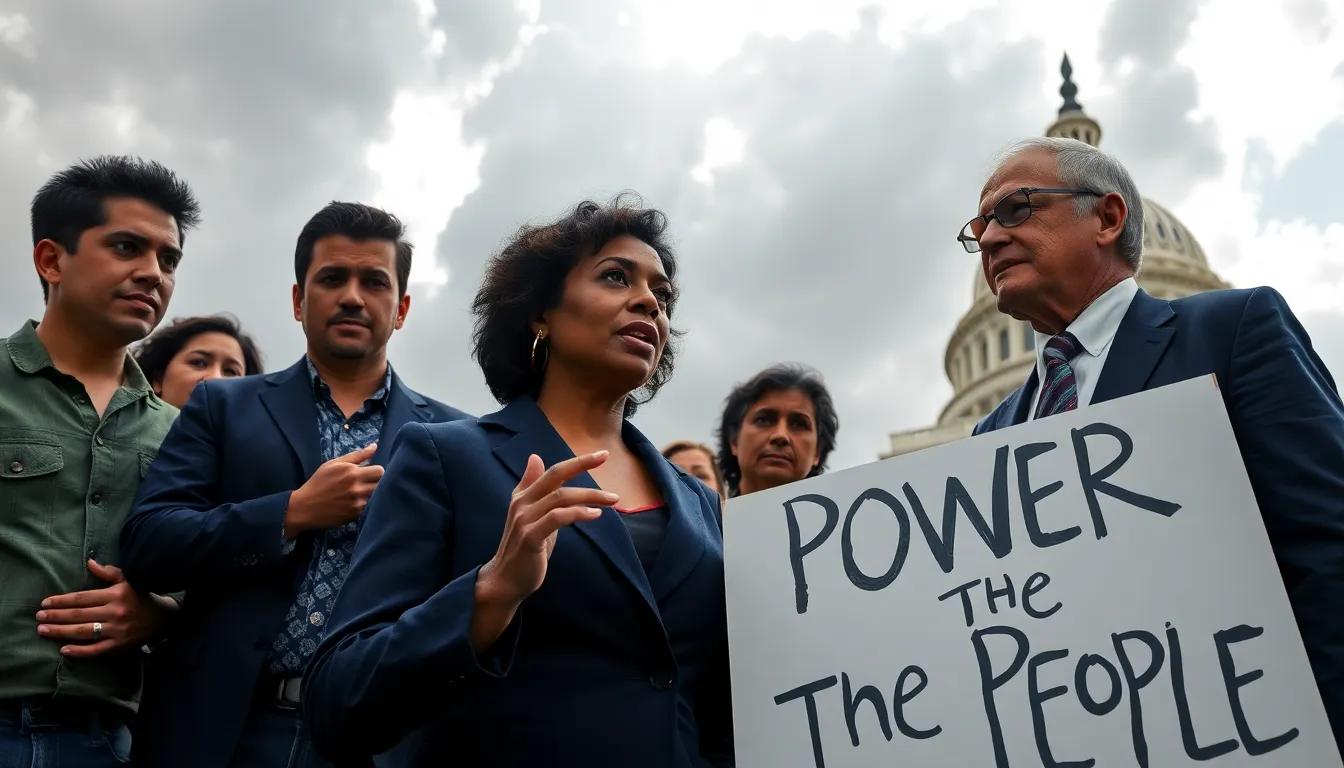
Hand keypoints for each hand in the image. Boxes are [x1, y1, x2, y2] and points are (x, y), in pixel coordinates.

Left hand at [37, 560, 172, 657]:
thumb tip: (89, 562)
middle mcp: (114, 612)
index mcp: (115, 595)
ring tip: (43, 630)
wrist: (163, 618)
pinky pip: (96, 649)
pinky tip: (64, 649)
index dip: (62, 600)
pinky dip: (80, 651)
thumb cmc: (141, 596)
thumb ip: (108, 573)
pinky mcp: (119, 645)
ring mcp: (117, 630)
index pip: (82, 598)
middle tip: (38, 616)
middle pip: (79, 615)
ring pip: (83, 632)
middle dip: (56, 615)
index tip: (45, 602)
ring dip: (60, 631)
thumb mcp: (127, 580)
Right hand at [286, 443, 383, 536]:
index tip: (371, 473)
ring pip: (377, 496)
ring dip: (372, 494)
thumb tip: (374, 446)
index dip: (377, 471)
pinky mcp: (355, 514)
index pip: (380, 471)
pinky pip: (369, 508)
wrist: (305, 507)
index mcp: (352, 472)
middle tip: (368, 483)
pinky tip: (354, 503)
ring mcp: (357, 503)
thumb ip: (357, 455)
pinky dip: (365, 505)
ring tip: (360, 494)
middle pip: (382, 484)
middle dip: (378, 482)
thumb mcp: (334, 464)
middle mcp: (357, 488)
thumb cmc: (318, 482)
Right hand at [478, 451, 615, 606]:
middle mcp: (522, 503)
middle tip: (606, 457)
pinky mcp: (530, 537)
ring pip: (561, 497)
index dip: (577, 461)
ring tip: (612, 499)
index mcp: (524, 496)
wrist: (506, 580)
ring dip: (590, 495)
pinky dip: (578, 513)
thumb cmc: (524, 547)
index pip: (553, 471)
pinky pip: (557, 518)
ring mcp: (525, 519)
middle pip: (555, 476)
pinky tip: (595, 514)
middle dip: (582, 464)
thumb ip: (534, 487)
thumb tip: (535, 457)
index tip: (602, 454)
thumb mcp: (530, 514)